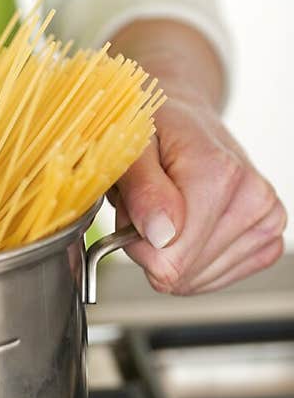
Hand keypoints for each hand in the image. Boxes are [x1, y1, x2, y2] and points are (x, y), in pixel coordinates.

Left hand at [109, 20, 285, 294]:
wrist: (183, 117)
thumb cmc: (153, 130)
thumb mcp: (130, 149)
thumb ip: (142, 190)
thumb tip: (161, 235)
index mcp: (219, 174)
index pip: (168, 261)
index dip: (137, 245)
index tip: (135, 211)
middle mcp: (253, 198)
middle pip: (181, 274)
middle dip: (152, 249)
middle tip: (149, 208)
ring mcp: (267, 221)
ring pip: (196, 280)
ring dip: (170, 254)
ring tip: (169, 211)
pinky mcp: (269, 239)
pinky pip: (216, 279)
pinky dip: (193, 262)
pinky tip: (191, 227)